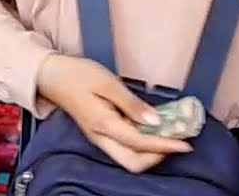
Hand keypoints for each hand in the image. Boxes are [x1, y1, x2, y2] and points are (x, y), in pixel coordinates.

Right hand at [37, 54, 190, 172]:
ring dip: (152, 151)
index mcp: (103, 126)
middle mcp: (101, 138)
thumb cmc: (79, 75)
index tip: (185, 144)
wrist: (53, 76)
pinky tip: (155, 129)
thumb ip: (132, 104)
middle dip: (158, 156)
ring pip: (129, 157)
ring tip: (172, 135)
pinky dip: (143, 142)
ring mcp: (100, 137)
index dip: (165, 145)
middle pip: (133, 162)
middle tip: (179, 141)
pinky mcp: (101, 132)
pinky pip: (125, 145)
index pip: (140, 143)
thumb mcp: (108, 84)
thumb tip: (155, 122)